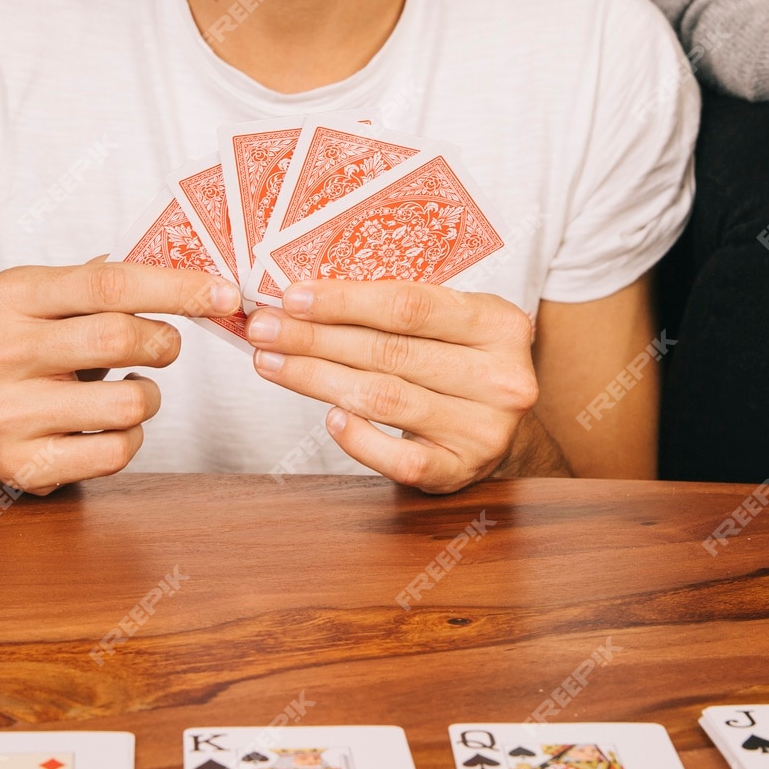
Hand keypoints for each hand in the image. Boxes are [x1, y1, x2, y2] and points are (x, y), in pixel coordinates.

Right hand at [0, 261, 242, 489]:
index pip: (108, 283)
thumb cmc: (35, 348)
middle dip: (163, 343)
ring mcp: (5, 412)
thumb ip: (109, 281)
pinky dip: (132, 438)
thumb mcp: (54, 300)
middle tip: (167, 345)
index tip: (225, 294)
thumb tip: (199, 273)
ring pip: (126, 403)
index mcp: (9, 296)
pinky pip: (115, 452)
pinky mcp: (22, 463)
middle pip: (118, 338)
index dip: (176, 288)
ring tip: (131, 389)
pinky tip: (112, 424)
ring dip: (149, 396)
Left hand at [244, 279, 538, 492]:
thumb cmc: (462, 361)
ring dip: (318, 379)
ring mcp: (483, 430)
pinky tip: (328, 417)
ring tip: (272, 363)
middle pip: (389, 353)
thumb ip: (398, 308)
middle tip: (264, 329)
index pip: (409, 306)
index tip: (292, 297)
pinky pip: (398, 459)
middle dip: (315, 339)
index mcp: (499, 324)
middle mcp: (500, 378)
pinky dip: (358, 438)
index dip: (344, 301)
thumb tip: (305, 298)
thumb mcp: (452, 321)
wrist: (504, 429)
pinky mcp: (461, 471)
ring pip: (384, 399)